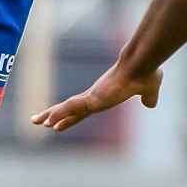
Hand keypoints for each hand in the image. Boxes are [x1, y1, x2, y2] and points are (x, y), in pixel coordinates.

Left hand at [32, 62, 161, 131]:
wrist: (143, 64)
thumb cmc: (145, 73)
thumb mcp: (149, 89)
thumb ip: (148, 97)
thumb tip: (151, 103)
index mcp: (104, 96)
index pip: (83, 109)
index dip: (71, 116)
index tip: (58, 122)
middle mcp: (95, 96)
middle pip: (70, 109)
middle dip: (54, 116)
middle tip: (38, 121)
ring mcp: (93, 97)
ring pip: (67, 108)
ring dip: (52, 115)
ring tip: (36, 122)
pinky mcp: (94, 98)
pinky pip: (73, 108)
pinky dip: (60, 115)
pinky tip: (50, 122)